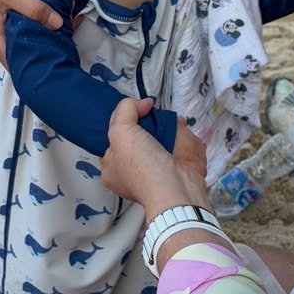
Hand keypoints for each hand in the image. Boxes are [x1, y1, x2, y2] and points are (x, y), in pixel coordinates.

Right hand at [0, 0, 62, 62]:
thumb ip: (34, 8)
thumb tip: (58, 24)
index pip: (19, 67)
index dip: (37, 67)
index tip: (57, 64)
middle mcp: (0, 42)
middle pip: (26, 56)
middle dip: (46, 52)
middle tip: (67, 47)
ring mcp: (5, 33)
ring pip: (28, 43)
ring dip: (45, 39)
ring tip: (66, 35)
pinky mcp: (10, 24)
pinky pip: (28, 31)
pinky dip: (41, 28)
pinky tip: (55, 23)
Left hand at [102, 98, 208, 217]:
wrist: (176, 190)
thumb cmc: (142, 168)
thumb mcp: (121, 132)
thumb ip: (124, 111)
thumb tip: (142, 104)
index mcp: (112, 169)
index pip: (114, 138)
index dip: (123, 122)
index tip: (135, 111)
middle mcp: (133, 171)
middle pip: (138, 136)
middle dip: (147, 123)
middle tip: (153, 114)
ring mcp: (157, 170)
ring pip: (159, 139)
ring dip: (166, 126)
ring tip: (171, 120)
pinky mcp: (177, 168)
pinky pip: (177, 144)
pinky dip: (181, 134)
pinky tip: (181, 126)